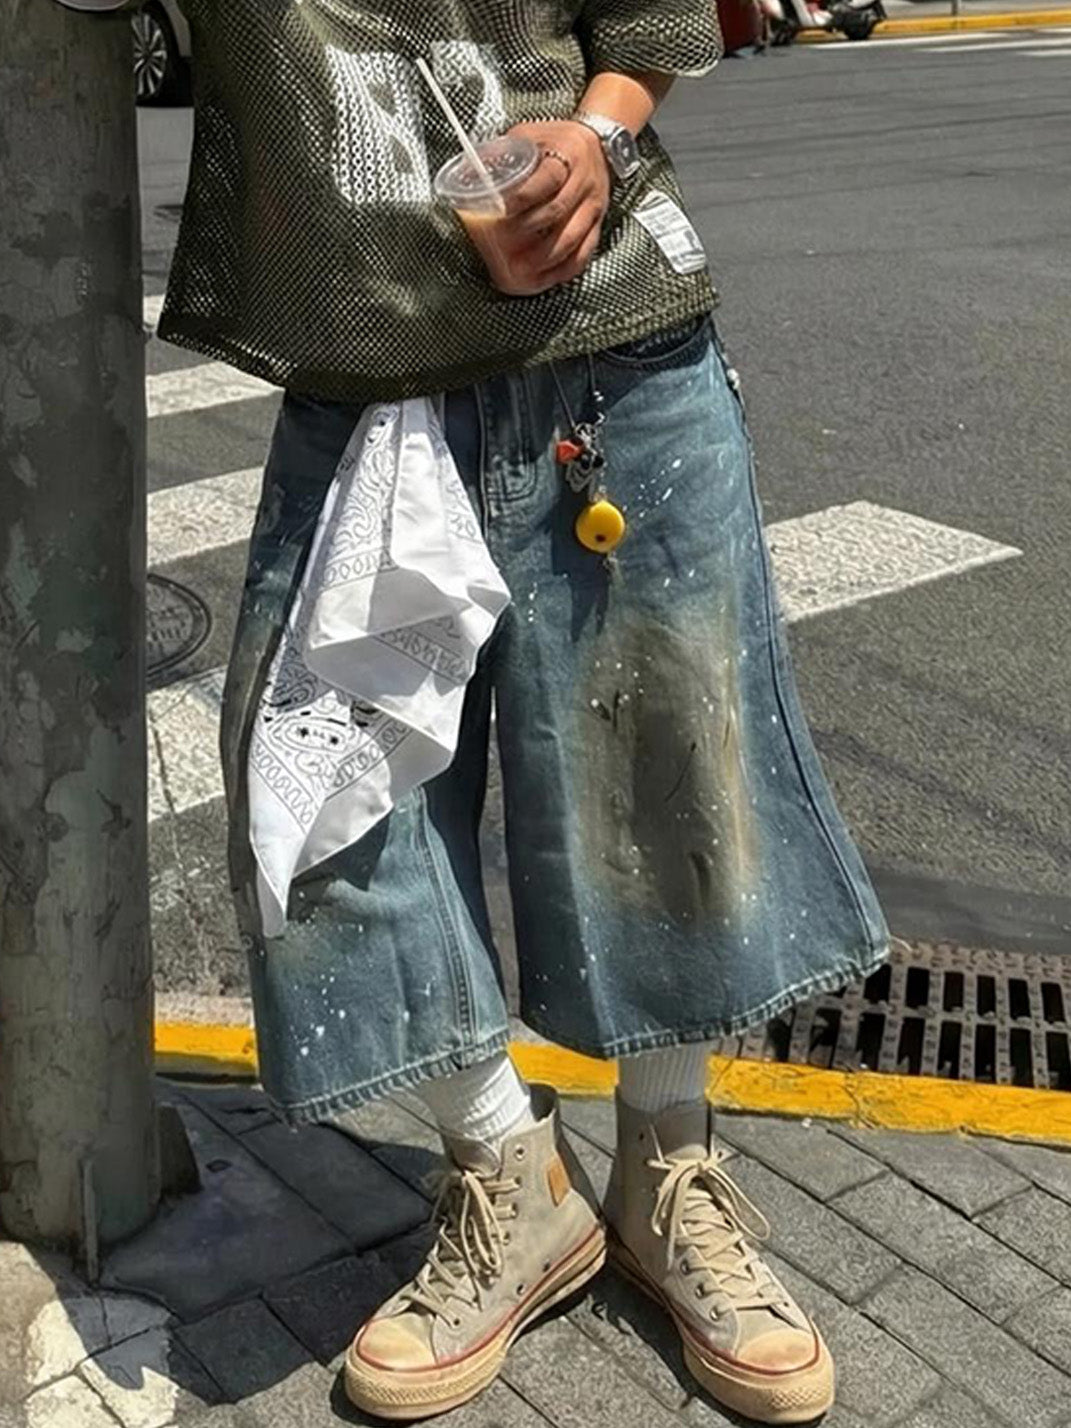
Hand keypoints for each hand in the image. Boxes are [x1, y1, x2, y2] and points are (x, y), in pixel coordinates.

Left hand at [466, 120, 610, 296]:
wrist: (597, 144)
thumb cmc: (558, 142)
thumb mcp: (530, 134)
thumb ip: (504, 152)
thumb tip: (470, 172)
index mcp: (567, 155)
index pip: (546, 178)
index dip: (522, 197)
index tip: (500, 209)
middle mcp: (583, 182)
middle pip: (556, 211)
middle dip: (528, 230)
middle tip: (504, 244)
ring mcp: (592, 206)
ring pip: (571, 237)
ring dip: (544, 257)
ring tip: (522, 268)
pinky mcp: (596, 225)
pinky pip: (584, 252)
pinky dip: (564, 268)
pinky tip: (547, 275)